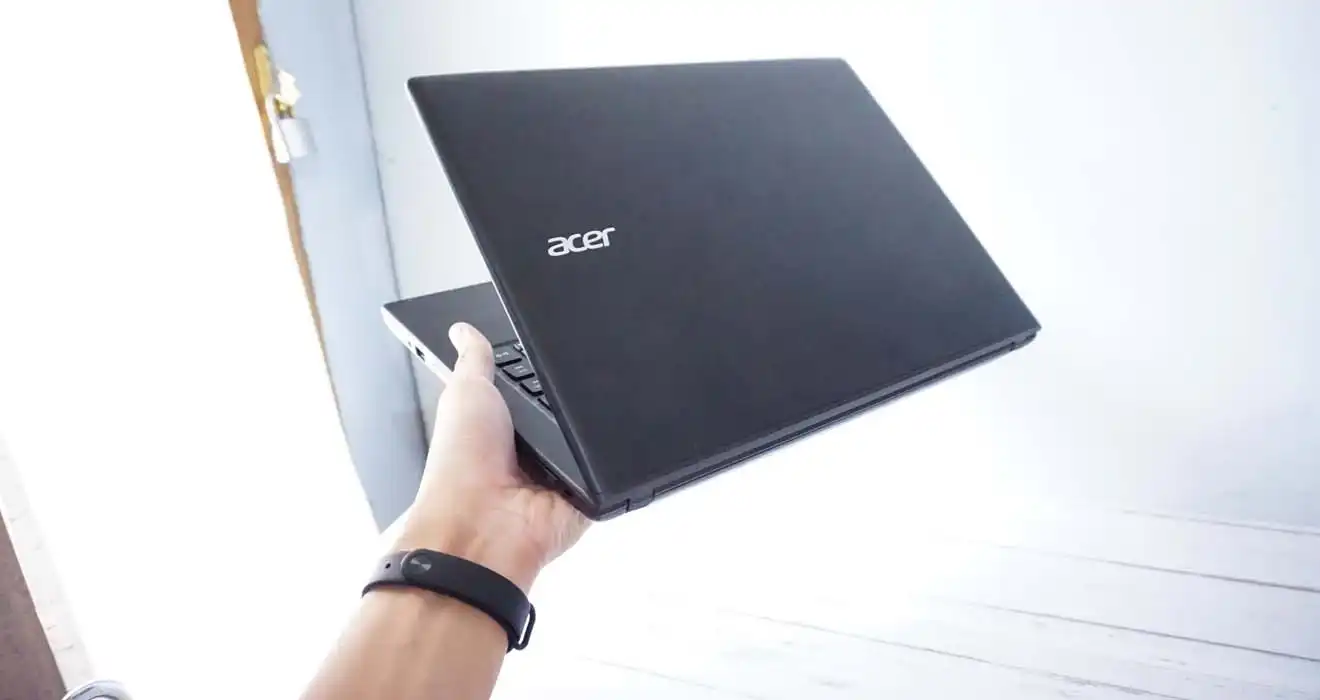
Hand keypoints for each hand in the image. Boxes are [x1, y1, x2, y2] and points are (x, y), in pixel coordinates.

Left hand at [391, 323, 589, 591]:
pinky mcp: (589, 497)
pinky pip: (612, 473)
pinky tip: (600, 450)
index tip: (562, 343)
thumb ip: (474, 360)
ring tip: (580, 419)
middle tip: (575, 382)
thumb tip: (462, 329)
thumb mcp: (466, 393)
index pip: (538, 388)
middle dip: (577, 396)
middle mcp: (537, 451)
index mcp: (508, 427)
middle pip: (572, 410)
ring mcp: (564, 475)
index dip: (548, 368)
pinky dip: (610, 462)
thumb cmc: (462, 464)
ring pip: (596, 438)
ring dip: (593, 428)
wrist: (482, 526)